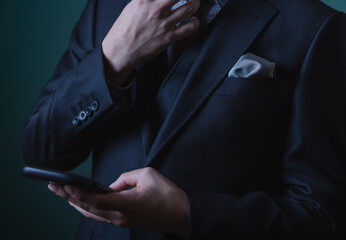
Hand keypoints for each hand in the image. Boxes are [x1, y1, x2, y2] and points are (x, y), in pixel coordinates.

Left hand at [48, 167, 189, 237]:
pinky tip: (81, 204)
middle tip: (54, 186)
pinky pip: (100, 216)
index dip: (78, 193)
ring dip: (76, 203)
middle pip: (88, 208)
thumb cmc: (168, 196)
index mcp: (126, 204)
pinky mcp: (124, 221)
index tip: (64, 186)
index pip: (96, 200)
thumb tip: (113, 185)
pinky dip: (87, 209)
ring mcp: (121, 221)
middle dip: (69, 196)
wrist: (181, 214)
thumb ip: (126, 177)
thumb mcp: (148, 175)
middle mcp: (120, 216)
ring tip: (62, 194)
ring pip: (92, 214)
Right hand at [102, 0, 199, 84]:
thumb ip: (146, 0)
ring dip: (195, 3)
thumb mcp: (132, 6)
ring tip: (194, 3)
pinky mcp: (169, 37)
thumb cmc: (124, 29)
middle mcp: (156, 10)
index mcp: (144, 0)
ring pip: (190, 8)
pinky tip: (193, 20)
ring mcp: (164, 24)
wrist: (121, 50)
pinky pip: (190, 28)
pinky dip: (195, 22)